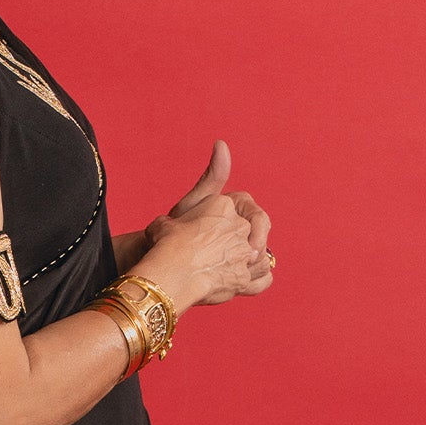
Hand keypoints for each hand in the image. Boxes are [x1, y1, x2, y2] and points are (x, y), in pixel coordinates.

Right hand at [132, 142, 272, 312]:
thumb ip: (211, 175)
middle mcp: (241, 228)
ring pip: (262, 256)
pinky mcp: (245, 281)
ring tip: (227, 266)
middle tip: (215, 252)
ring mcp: (246, 255)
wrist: (161, 275)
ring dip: (250, 260)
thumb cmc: (165, 242)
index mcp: (226, 206)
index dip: (228, 220)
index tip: (208, 232)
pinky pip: (264, 279)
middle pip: (253, 231)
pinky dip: (257, 280)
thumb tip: (222, 144)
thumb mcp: (186, 204)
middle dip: (239, 241)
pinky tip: (243, 280)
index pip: (242, 205)